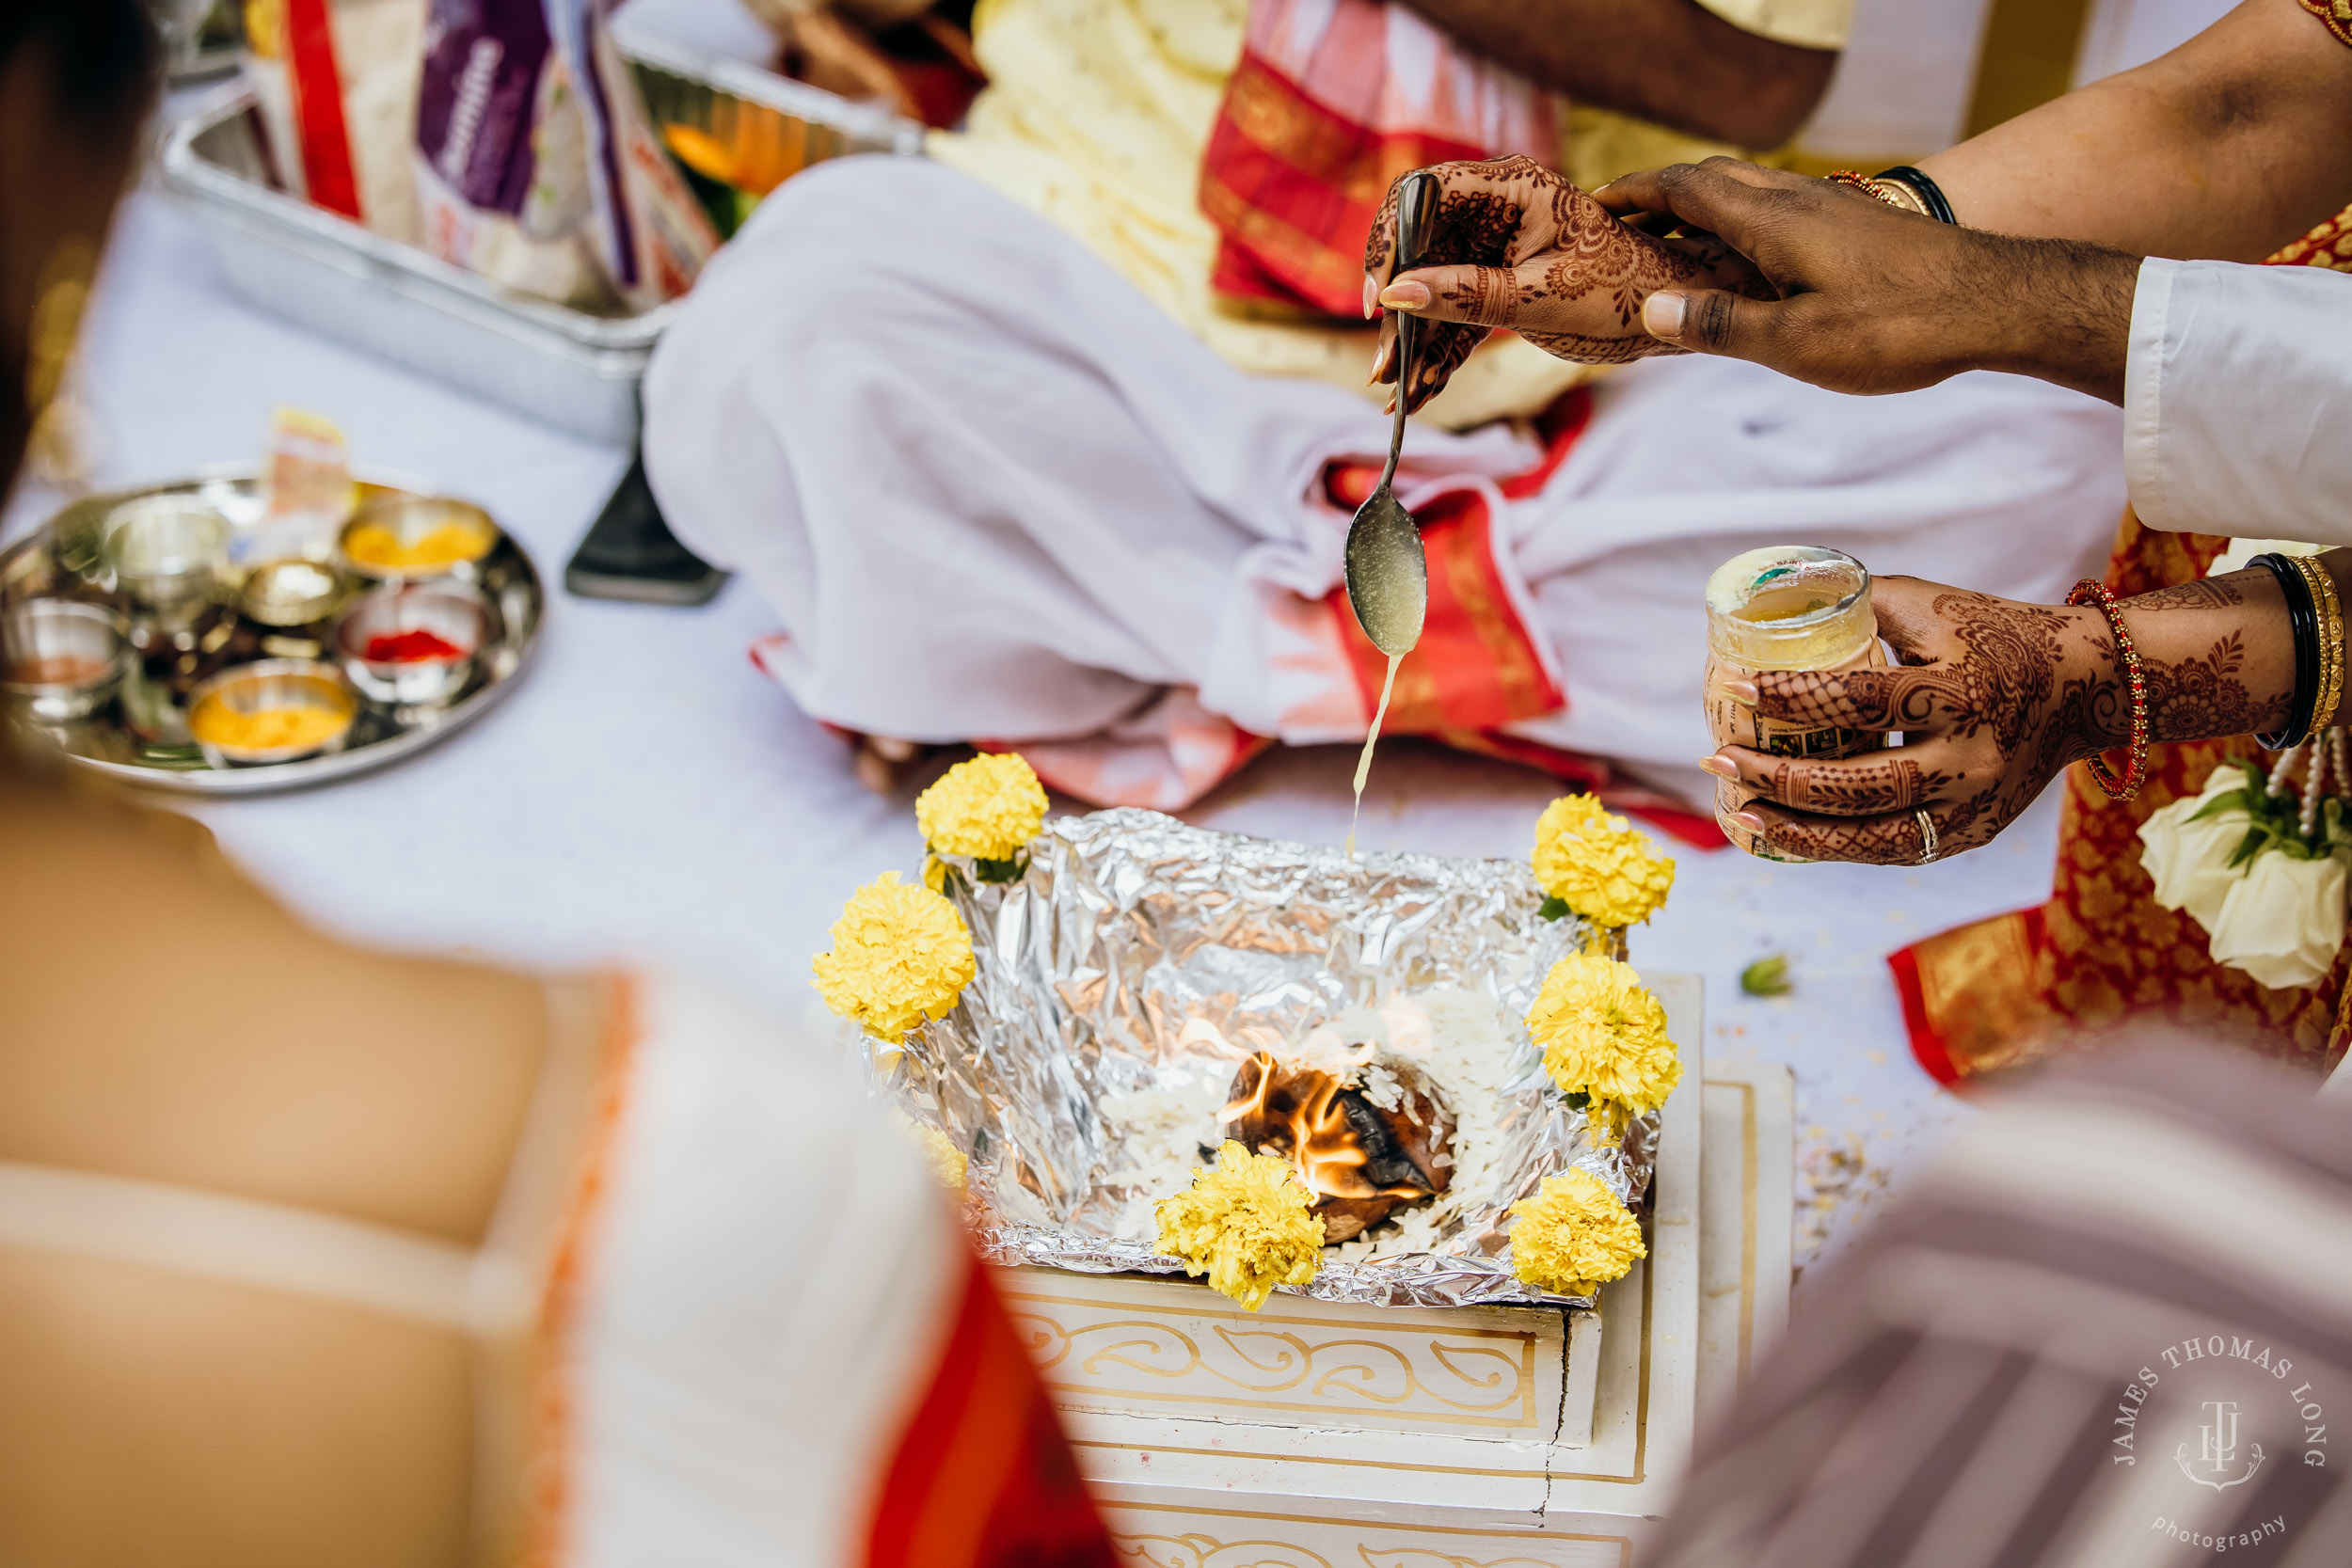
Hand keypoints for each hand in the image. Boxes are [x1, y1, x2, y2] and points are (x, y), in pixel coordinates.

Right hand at [1362, 156, 1767, 412]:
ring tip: (1399, 388)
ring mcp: (1499, 247)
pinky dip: (1443, 352)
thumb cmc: (1625, 290)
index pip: (1421, 196)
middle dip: (1398, 310)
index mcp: (1511, 187)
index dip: (1388, 242)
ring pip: (1435, 289)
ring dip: (1416, 341)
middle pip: (1420, 249)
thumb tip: (1397, 294)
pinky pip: (1460, 315)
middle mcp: (1498, 209)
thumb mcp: (1537, 298)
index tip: (1378, 297)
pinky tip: (1421, 389)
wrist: (1678, 311)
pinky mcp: (1505, 283)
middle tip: (1384, 360)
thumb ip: (1464, 294)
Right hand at [1594, 158, 2140, 401]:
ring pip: (1750, 195)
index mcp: (1772, 219)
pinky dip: (1743, 232)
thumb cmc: (1900, 326)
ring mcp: (1832, 209)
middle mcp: (1797, 200)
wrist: (2003, 302)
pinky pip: (1781, 215)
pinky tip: (1748, 274)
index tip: (1593, 207)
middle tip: (1624, 235)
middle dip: (1662, 200)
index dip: (1633, 194)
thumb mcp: (1797, 343)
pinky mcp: (1858, 228)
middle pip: (1714, 180)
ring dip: (1704, 216)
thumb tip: (1652, 311)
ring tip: (1675, 259)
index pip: (1683, 188)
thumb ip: (1720, 324)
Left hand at [1703, 569, 2302, 863]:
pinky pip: (1890, 851)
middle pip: (1861, 783)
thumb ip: (1857, 606)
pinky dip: (1831, 846)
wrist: (2084, 687)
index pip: (1862, 698)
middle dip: (1780, 778)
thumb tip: (1768, 607)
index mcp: (1960, 688)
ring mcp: (1973, 804)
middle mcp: (1971, 755)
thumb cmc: (1989, 634)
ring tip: (1737, 810)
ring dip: (1795, 827)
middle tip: (1719, 759)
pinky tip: (1781, 832)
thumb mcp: (1931, 607)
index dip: (1791, 696)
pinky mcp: (1971, 834)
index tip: (1731, 688)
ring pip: (1872, 836)